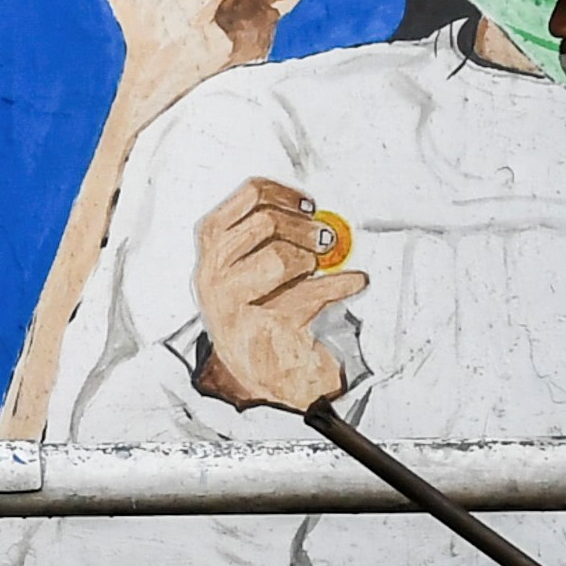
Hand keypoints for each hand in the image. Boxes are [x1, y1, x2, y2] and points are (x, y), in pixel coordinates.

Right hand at [191, 177, 366, 411]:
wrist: (258, 371)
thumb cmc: (258, 310)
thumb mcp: (249, 265)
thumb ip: (272, 235)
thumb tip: (314, 216)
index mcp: (210, 248)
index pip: (248, 195)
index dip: (286, 194)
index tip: (308, 206)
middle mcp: (212, 274)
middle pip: (265, 223)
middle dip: (304, 228)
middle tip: (324, 239)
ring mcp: (231, 305)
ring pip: (280, 258)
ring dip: (311, 259)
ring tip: (317, 269)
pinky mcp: (260, 331)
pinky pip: (309, 295)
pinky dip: (341, 285)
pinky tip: (354, 281)